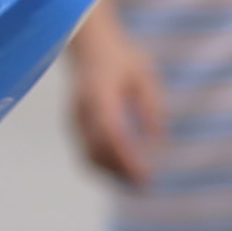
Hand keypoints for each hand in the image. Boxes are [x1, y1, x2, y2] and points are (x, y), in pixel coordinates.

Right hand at [67, 23, 167, 186]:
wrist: (91, 44)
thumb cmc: (123, 59)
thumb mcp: (146, 77)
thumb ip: (151, 109)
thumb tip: (158, 144)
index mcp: (100, 95)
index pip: (110, 134)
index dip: (127, 158)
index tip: (147, 175)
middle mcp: (82, 110)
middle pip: (96, 152)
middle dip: (121, 173)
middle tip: (147, 186)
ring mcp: (74, 119)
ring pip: (88, 156)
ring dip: (111, 174)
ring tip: (137, 183)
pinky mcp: (74, 125)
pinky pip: (85, 152)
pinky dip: (103, 166)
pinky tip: (123, 171)